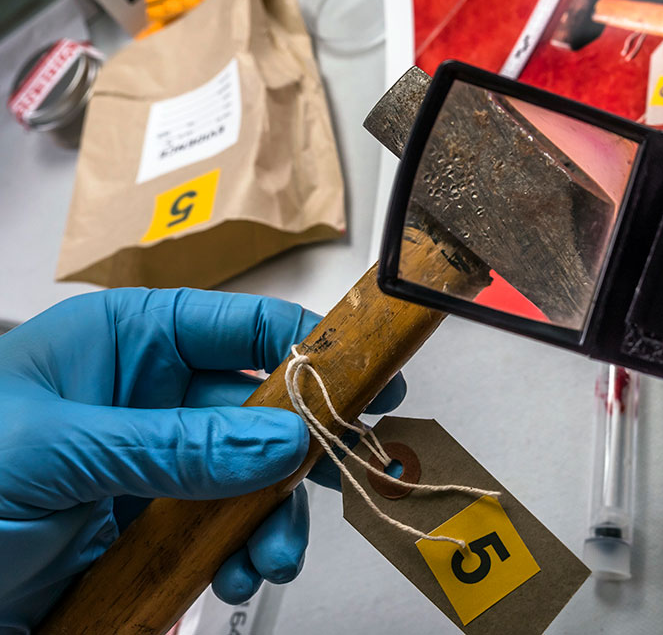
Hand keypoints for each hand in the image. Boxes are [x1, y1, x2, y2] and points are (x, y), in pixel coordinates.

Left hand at [0, 288, 404, 632]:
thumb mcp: (55, 453)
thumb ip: (171, 445)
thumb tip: (277, 441)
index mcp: (127, 343)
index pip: (240, 327)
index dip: (311, 345)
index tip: (369, 375)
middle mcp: (151, 395)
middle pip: (262, 409)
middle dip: (303, 452)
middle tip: (349, 473)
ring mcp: (156, 462)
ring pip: (252, 476)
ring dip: (275, 516)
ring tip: (270, 557)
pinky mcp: (151, 521)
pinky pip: (222, 527)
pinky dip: (242, 552)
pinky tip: (236, 573)